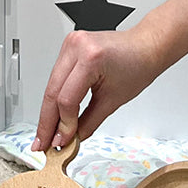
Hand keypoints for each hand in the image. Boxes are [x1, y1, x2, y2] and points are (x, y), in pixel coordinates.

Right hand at [32, 27, 161, 150]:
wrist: (145, 47)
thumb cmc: (137, 67)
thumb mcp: (113, 101)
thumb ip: (87, 123)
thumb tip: (69, 138)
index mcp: (90, 58)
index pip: (66, 99)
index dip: (62, 125)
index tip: (60, 142)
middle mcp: (76, 47)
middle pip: (52, 92)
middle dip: (47, 122)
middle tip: (42, 144)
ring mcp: (70, 44)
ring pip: (51, 85)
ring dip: (49, 111)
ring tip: (47, 133)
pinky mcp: (68, 46)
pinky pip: (57, 76)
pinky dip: (56, 96)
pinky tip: (54, 113)